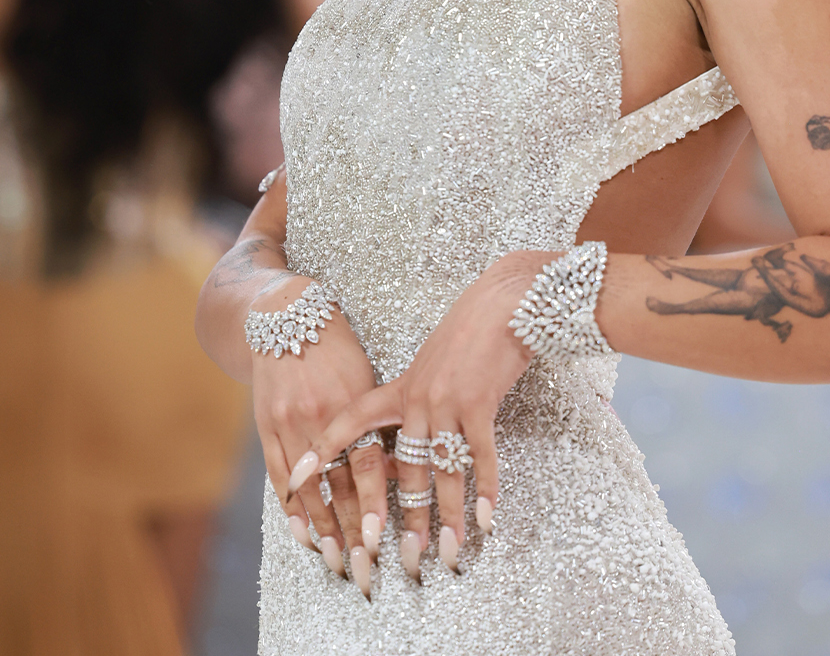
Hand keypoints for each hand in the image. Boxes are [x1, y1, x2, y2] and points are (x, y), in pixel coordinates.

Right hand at [251, 275, 392, 596]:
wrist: (286, 315)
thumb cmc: (337, 346)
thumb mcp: (364, 377)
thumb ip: (377, 422)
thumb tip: (397, 469)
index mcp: (351, 401)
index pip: (366, 464)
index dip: (373, 504)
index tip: (382, 539)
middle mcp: (317, 416)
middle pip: (336, 485)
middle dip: (351, 529)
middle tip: (364, 567)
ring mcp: (288, 422)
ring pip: (307, 488)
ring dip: (322, 529)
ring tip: (336, 561)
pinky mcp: (265, 426)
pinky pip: (278, 475)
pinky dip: (291, 507)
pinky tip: (302, 533)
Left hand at [286, 252, 546, 577]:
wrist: (501, 302)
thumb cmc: (468, 333)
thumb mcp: (431, 364)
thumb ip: (414, 403)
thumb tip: (409, 445)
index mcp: (398, 389)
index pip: (349, 423)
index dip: (320, 454)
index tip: (293, 484)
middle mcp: (415, 399)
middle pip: (404, 470)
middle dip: (406, 520)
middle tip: (405, 560)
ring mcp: (445, 401)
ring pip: (440, 471)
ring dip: (447, 518)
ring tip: (449, 554)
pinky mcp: (478, 401)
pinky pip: (478, 456)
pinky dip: (484, 491)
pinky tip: (487, 520)